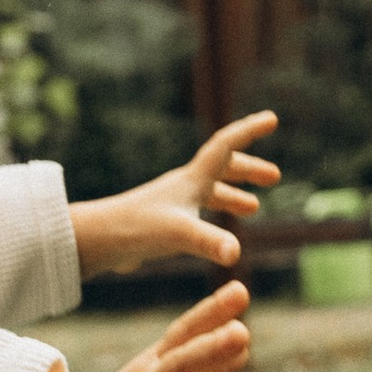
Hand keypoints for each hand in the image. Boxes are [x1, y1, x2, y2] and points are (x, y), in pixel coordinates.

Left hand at [67, 112, 280, 278]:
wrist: (97, 240)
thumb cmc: (136, 230)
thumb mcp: (179, 234)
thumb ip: (209, 242)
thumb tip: (235, 253)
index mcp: (192, 180)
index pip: (226, 146)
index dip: (250, 131)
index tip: (272, 118)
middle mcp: (184, 186)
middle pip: (223, 168)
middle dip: (249, 169)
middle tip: (275, 177)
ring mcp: (173, 204)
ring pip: (211, 191)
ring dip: (234, 194)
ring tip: (254, 207)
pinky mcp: (163, 223)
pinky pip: (197, 212)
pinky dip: (214, 216)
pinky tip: (215, 234)